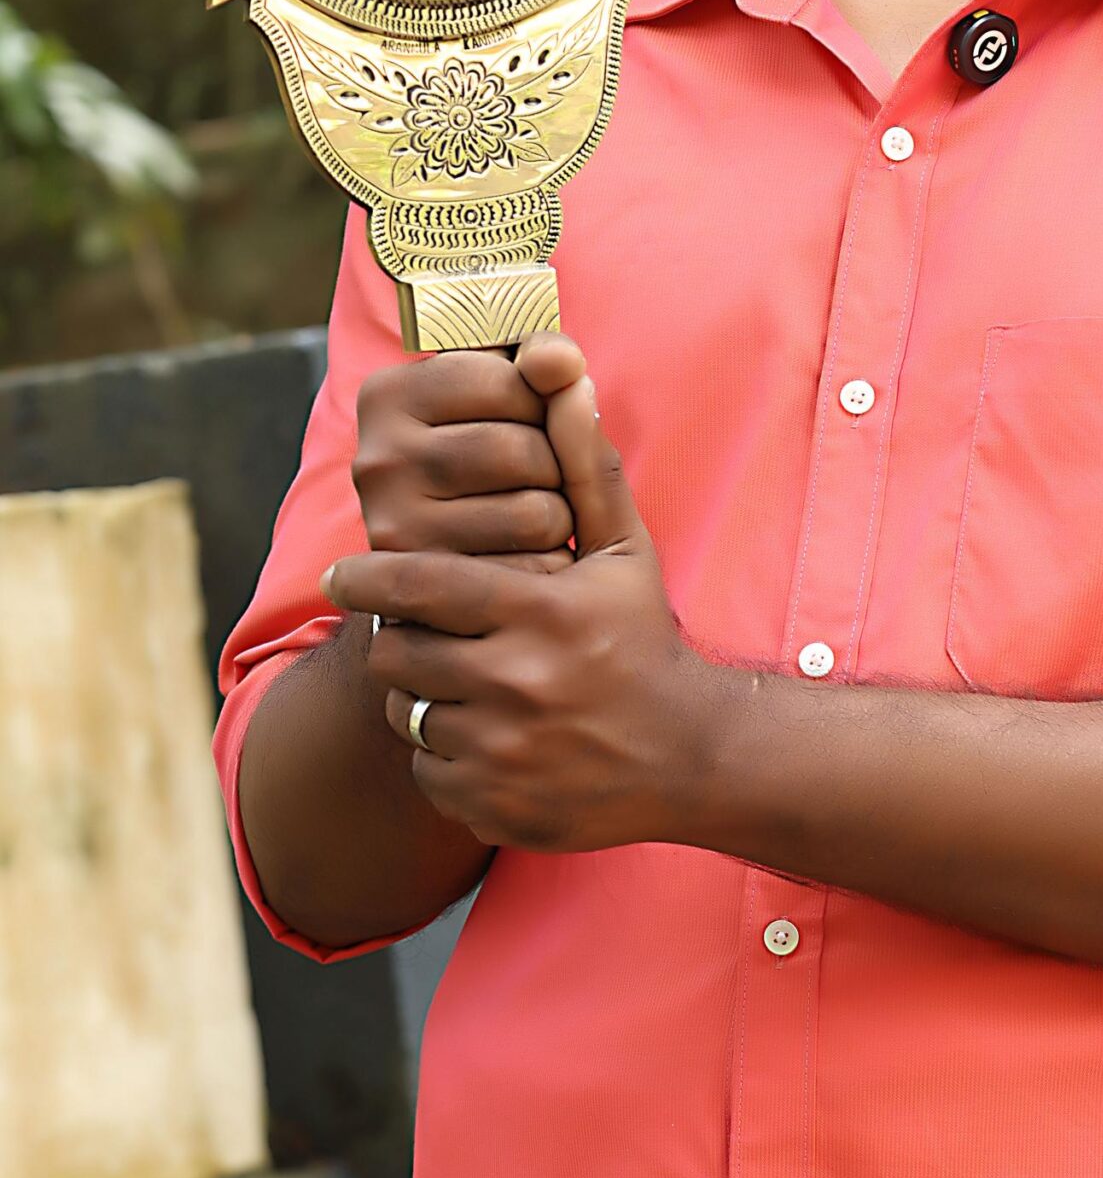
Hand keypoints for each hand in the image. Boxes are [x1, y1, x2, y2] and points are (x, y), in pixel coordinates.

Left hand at [323, 365, 730, 852]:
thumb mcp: (623, 549)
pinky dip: (440, 750)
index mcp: (540, 612)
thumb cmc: (643, 636)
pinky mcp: (492, 805)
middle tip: (416, 628)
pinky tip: (484, 730)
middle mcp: (517, 684)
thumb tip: (563, 372)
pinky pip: (426, 768)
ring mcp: (502, 753)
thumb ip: (582, 463)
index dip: (370, 575)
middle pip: (398, 650)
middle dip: (398, 634)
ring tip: (458, 678)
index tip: (338, 570)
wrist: (689, 754)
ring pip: (408, 711)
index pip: (422, 584)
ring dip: (419, 692)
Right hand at [352, 335, 589, 568]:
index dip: (542, 401)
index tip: (524, 415)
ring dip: (558, 516)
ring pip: (533, 512)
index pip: (510, 381)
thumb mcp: (511, 393)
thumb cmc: (492, 457)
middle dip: (553, 465)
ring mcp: (394, 529)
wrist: (455, 572)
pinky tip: (524, 556)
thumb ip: (547, 362)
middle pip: (520, 450)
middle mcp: (377, 460)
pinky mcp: (434, 593)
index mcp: (387, 395)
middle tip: (532, 476)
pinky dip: (550, 562)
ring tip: (528, 514)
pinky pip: (531, 568)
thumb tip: (563, 360)